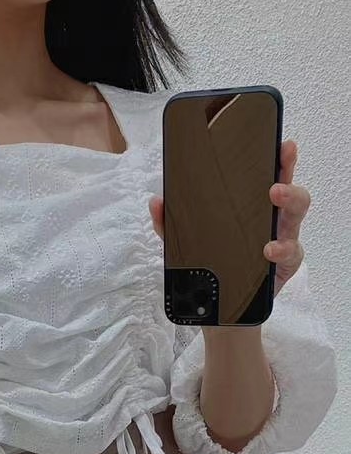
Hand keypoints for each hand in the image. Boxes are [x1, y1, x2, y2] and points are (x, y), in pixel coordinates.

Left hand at [149, 138, 309, 297]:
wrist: (224, 308)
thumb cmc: (214, 266)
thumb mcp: (188, 243)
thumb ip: (171, 223)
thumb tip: (155, 202)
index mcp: (253, 207)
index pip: (268, 175)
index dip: (278, 158)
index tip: (281, 144)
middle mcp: (273, 219)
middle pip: (290, 190)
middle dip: (287, 176)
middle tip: (274, 179)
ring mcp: (282, 239)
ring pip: (297, 215)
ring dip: (290, 203)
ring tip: (275, 200)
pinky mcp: (284, 264)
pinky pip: (291, 253)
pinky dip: (282, 249)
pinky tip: (269, 250)